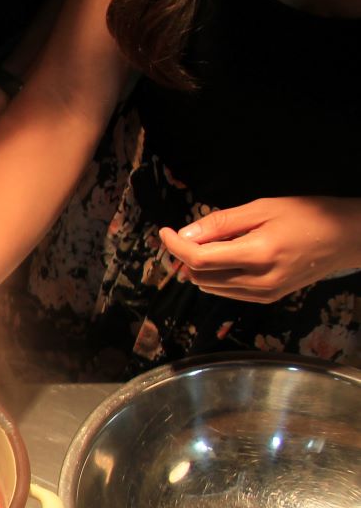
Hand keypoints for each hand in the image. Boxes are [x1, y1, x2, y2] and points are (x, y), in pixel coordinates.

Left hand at [157, 197, 360, 302]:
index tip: (164, 232)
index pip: (199, 259)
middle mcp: (258, 281)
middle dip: (187, 256)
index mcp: (258, 255)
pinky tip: (228, 258)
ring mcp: (263, 294)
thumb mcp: (262, 208)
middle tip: (189, 235)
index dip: (175, 246)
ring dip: (200, 267)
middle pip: (200, 276)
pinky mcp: (267, 298)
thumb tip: (185, 234)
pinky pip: (228, 291)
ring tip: (214, 244)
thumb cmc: (307, 215)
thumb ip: (222, 222)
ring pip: (211, 287)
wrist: (346, 237)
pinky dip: (217, 276)